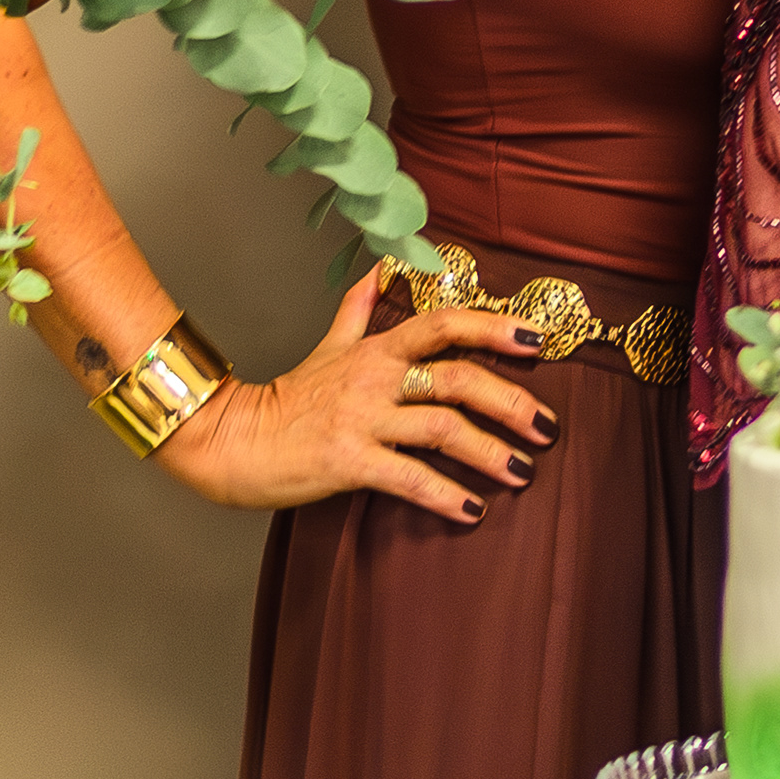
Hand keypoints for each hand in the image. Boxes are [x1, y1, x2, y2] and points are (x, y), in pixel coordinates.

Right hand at [154, 272, 558, 517]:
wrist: (231, 440)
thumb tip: (381, 267)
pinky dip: (446, 497)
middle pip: (458, 380)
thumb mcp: (328, 345)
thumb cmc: (288, 398)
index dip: (493, 328)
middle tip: (548, 427)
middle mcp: (375, 379)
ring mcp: (362, 420)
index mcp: (377, 350)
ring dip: (491, 453)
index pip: (444, 325)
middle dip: (511, 402)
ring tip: (523, 472)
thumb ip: (357, 307)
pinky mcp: (349, 462)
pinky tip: (473, 511)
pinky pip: (409, 479)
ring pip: (443, 430)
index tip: (536, 340)